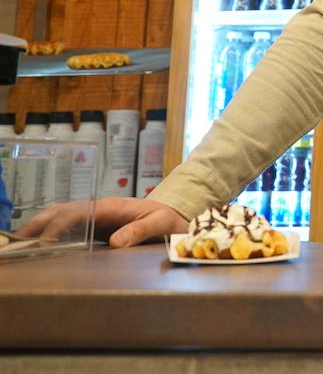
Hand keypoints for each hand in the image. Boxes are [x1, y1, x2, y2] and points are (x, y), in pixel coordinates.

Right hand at [16, 197, 187, 247]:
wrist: (175, 213)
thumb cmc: (169, 217)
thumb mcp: (161, 223)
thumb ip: (141, 231)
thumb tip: (116, 242)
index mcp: (112, 206)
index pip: (78, 213)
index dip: (59, 226)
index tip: (46, 241)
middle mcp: (99, 208)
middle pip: (62, 211)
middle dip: (39, 223)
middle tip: (19, 240)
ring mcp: (96, 215)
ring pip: (61, 216)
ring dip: (40, 226)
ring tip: (21, 242)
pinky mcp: (96, 224)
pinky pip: (69, 225)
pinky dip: (50, 231)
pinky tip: (38, 244)